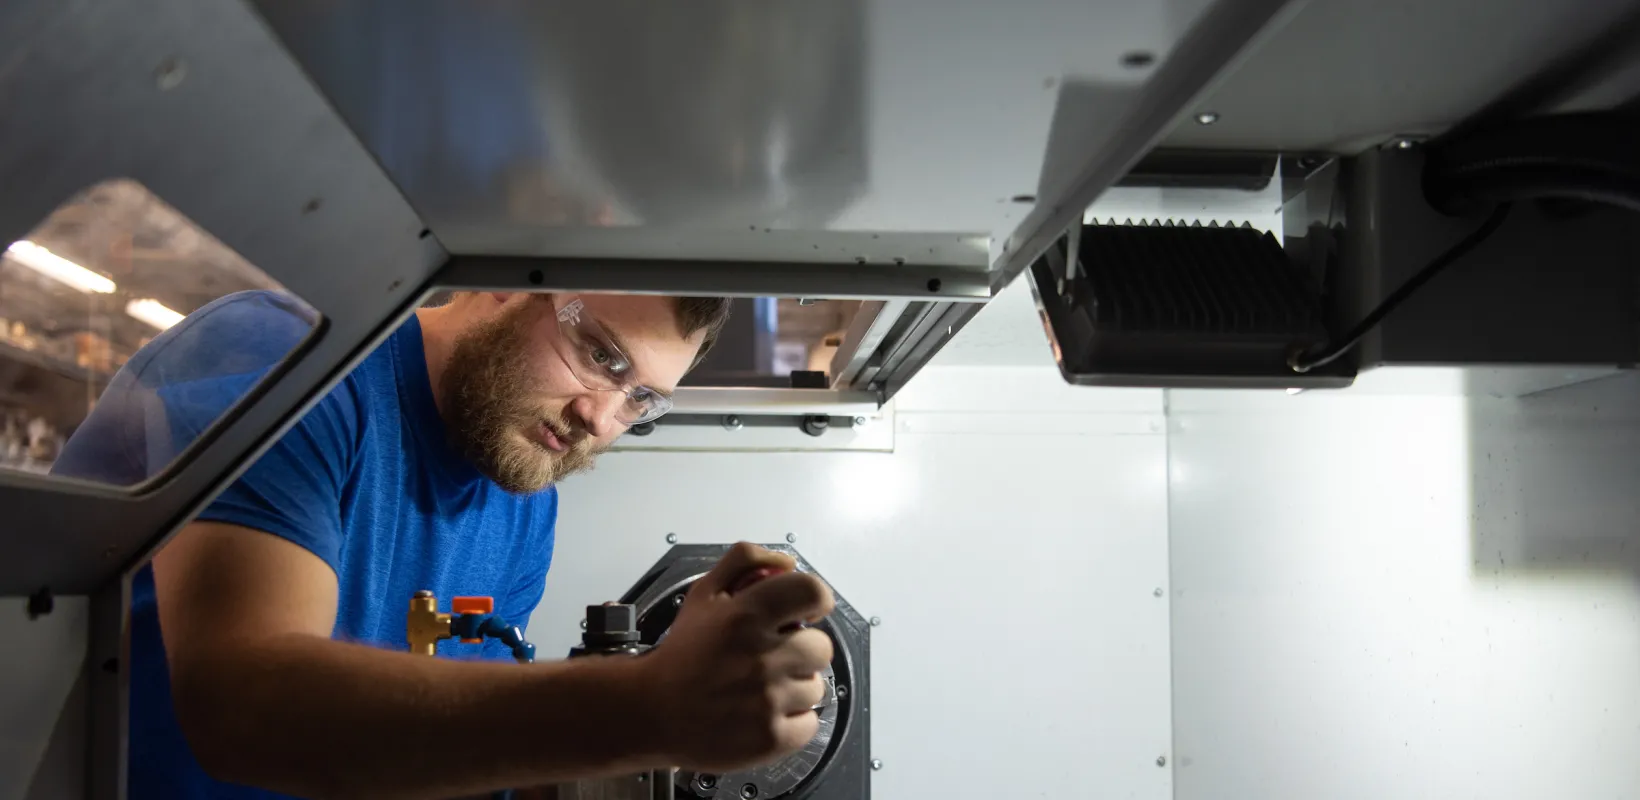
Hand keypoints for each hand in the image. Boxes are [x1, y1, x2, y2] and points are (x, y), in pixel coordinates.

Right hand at [637, 542, 835, 771]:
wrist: (652, 710)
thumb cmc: (682, 653)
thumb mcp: (703, 593)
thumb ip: (744, 562)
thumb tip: (786, 562)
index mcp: (746, 616)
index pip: (812, 593)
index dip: (817, 600)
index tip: (808, 612)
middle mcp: (761, 657)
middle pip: (821, 647)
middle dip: (801, 651)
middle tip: (773, 658)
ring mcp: (767, 700)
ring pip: (815, 687)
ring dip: (794, 688)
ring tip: (761, 689)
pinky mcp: (770, 737)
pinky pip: (810, 723)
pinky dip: (793, 722)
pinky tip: (764, 714)